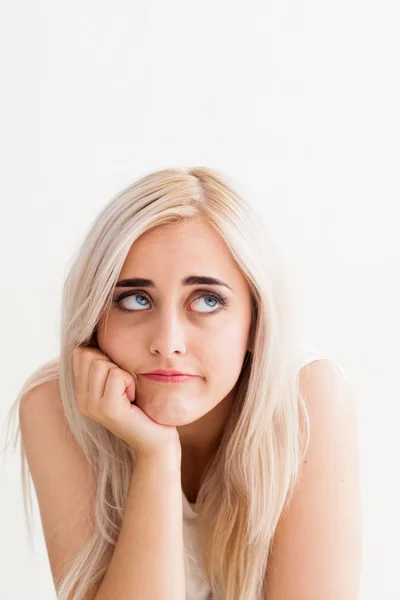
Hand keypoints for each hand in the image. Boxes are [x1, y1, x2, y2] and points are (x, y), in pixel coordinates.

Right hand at [72, 346, 180, 463]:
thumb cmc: (144, 408)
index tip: (118, 375)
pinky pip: (116, 375)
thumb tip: (99, 335)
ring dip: (123, 373)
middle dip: (113, 363)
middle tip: (126, 386)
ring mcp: (92, 406)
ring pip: (102, 363)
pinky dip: (130, 382)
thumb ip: (106, 365)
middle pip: (89, 355)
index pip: (80, 352)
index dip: (103, 354)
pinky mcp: (108, 409)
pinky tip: (134, 398)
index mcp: (82, 392)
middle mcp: (82, 400)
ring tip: (129, 393)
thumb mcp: (121, 383)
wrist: (156, 442)